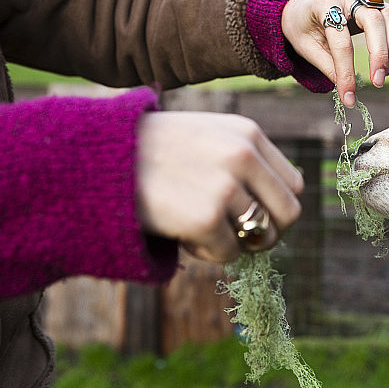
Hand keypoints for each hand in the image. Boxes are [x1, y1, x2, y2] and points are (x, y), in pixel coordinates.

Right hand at [136, 112, 303, 261]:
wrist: (95, 160)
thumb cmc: (149, 153)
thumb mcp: (205, 138)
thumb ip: (244, 162)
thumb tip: (276, 213)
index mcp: (247, 133)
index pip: (293, 184)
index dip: (277, 208)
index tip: (256, 218)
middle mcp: (243, 155)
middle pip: (289, 214)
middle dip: (268, 233)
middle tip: (240, 238)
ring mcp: (226, 186)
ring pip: (259, 237)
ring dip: (233, 243)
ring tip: (199, 230)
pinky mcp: (206, 217)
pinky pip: (229, 254)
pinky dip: (208, 254)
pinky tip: (182, 235)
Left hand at [281, 0, 388, 107]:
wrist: (304, 9)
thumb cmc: (304, 29)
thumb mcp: (307, 49)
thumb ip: (327, 67)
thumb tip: (348, 90)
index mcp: (324, 4)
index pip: (341, 41)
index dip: (346, 71)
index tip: (349, 98)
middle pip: (373, 20)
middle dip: (379, 54)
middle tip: (378, 82)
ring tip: (383, 73)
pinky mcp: (378, 2)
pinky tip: (387, 58)